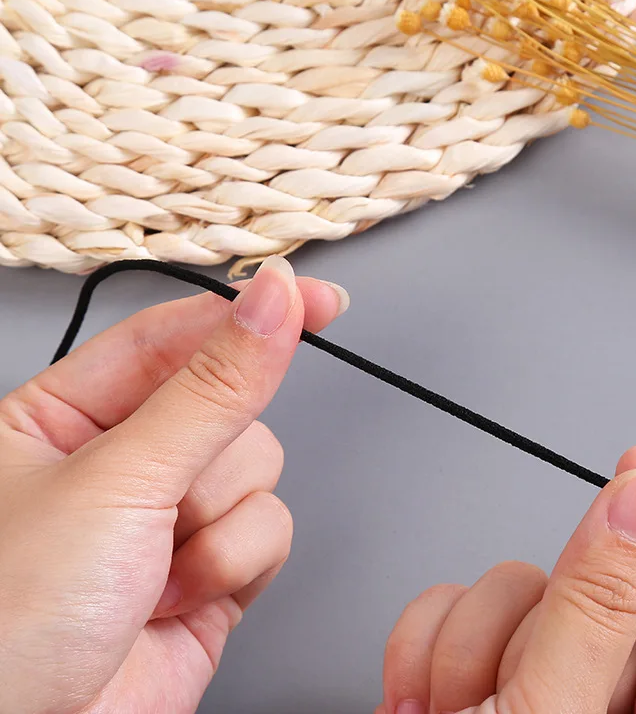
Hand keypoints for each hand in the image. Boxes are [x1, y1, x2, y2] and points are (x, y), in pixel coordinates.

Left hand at [0, 257, 348, 713]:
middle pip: (231, 405)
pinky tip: (180, 598)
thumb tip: (272, 303)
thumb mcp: (117, 479)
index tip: (316, 298)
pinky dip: (235, 565)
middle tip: (165, 497)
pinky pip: (271, 528)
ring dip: (218, 522)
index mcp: (68, 415)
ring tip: (157, 566)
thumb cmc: (6, 625)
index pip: (177, 333)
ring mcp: (171, 515)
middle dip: (211, 461)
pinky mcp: (213, 568)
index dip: (250, 311)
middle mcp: (123, 460)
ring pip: (259, 467)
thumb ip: (212, 387)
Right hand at [378, 445, 635, 713]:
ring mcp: (517, 690)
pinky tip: (413, 701)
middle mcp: (585, 711)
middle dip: (520, 622)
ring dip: (458, 644)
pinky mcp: (457, 675)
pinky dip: (417, 644)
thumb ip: (596, 606)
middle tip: (497, 680)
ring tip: (442, 713)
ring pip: (504, 591)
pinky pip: (443, 607)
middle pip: (578, 596)